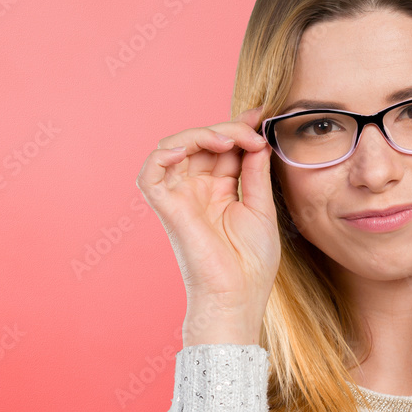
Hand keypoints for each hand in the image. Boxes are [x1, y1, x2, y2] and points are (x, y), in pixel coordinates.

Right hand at [136, 107, 279, 344]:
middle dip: (227, 128)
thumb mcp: (260, 207)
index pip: (221, 148)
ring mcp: (179, 197)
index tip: (261, 116)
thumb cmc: (251, 263)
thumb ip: (255, 172)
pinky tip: (190, 148)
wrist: (238, 296)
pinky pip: (150, 172)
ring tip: (229, 140)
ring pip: (175, 147)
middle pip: (201, 143)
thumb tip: (258, 139)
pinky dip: (164, 153)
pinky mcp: (166, 207)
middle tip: (253, 131)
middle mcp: (195, 191)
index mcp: (218, 191)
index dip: (237, 128)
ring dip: (201, 134)